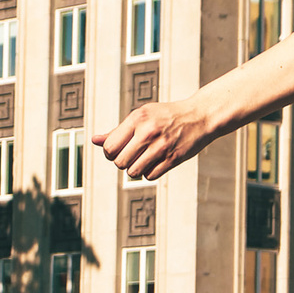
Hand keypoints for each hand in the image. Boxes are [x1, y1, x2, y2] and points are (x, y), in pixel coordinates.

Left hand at [95, 91, 232, 181]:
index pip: (109, 148)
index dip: (110, 153)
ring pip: (133, 172)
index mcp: (137, 118)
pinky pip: (149, 176)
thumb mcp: (141, 116)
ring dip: (135, 169)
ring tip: (144, 159)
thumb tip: (94, 140)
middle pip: (119, 162)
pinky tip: (155, 162)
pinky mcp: (173, 158)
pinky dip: (149, 173)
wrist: (199, 116)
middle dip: (123, 162)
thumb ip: (118, 130)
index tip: (119, 150)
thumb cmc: (166, 116)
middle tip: (132, 155)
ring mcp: (161, 146)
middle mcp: (148, 131)